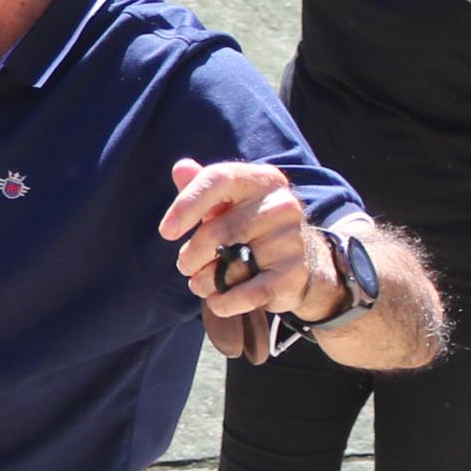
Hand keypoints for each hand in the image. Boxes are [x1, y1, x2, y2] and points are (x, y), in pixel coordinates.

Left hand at [162, 157, 325, 332]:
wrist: (304, 265)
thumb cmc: (252, 228)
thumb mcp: (228, 204)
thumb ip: (201, 185)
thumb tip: (181, 169)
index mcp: (262, 180)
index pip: (218, 179)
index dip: (186, 204)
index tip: (166, 232)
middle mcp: (282, 204)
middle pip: (218, 231)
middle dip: (192, 255)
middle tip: (185, 266)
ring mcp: (291, 240)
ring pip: (231, 266)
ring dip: (205, 282)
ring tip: (202, 284)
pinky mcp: (294, 274)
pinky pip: (247, 294)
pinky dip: (224, 302)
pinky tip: (217, 302)